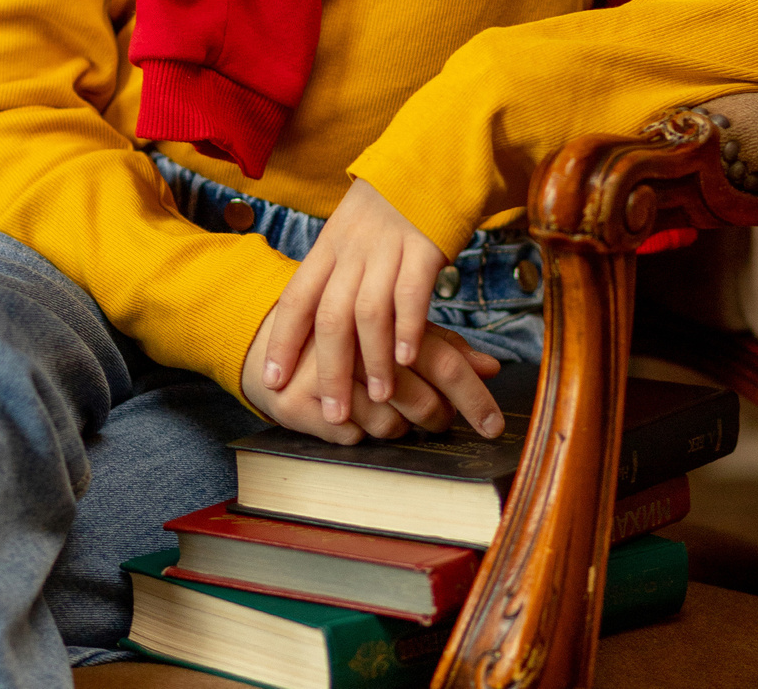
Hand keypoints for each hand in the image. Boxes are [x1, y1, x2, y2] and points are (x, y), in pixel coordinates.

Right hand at [242, 305, 500, 445]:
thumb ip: (441, 346)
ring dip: (396, 428)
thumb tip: (492, 366)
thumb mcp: (392, 329)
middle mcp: (349, 342)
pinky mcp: (294, 402)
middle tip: (435, 419)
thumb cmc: (344, 336)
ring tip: (384, 410)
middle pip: (420, 401)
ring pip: (389, 426)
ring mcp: (319, 374)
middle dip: (435, 419)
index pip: (442, 364)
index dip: (474, 399)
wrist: (263, 338)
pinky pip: (352, 438)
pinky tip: (350, 415)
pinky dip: (358, 434)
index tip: (495, 427)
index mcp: (379, 318)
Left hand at [257, 179, 506, 436]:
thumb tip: (323, 320)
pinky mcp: (424, 246)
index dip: (281, 340)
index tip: (271, 379)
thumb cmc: (391, 205)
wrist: (431, 157)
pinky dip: (408, 329)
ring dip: (372, 360)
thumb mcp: (351, 233)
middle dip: (328, 368)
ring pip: (368, 312)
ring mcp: (386, 248)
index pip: (295, 298)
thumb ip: (338, 273)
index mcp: (328, 247)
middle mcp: (350, 249)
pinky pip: (411, 294)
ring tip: (378, 399)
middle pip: (330, 315)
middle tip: (330, 413)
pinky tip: (408, 358)